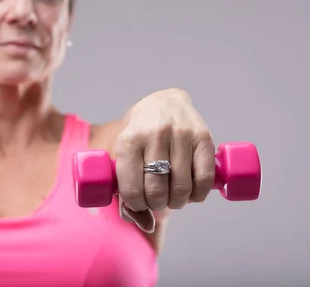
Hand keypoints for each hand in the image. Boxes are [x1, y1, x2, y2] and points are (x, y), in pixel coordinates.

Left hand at [114, 88, 215, 232]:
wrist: (163, 102)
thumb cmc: (139, 137)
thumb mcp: (124, 156)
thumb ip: (126, 192)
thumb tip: (146, 225)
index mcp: (129, 139)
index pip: (131, 188)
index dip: (135, 205)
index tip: (138, 204)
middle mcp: (155, 134)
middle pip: (157, 191)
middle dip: (157, 205)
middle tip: (157, 201)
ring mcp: (181, 134)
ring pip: (182, 187)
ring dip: (177, 202)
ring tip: (173, 197)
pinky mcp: (204, 137)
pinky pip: (205, 179)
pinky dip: (198, 195)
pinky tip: (191, 193)